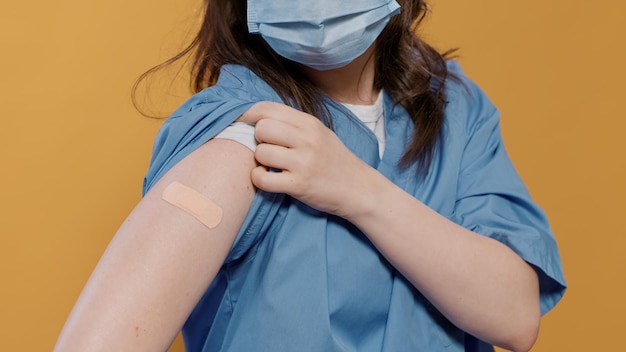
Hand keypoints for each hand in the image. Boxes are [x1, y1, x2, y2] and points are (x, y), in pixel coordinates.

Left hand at [237, 101, 372, 216]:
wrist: (358, 188)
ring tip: (271, 166)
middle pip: (261, 128)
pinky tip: (269, 179)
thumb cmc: (334, 160)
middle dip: (257, 140)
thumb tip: (256, 117)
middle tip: (268, 149)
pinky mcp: (298, 185)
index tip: (242, 124)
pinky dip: (259, 179)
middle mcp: (307, 139)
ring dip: (259, 161)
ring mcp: (303, 162)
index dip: (248, 115)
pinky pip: (262, 178)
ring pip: (260, 153)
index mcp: (309, 123)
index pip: (267, 108)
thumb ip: (292, 124)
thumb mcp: (319, 133)